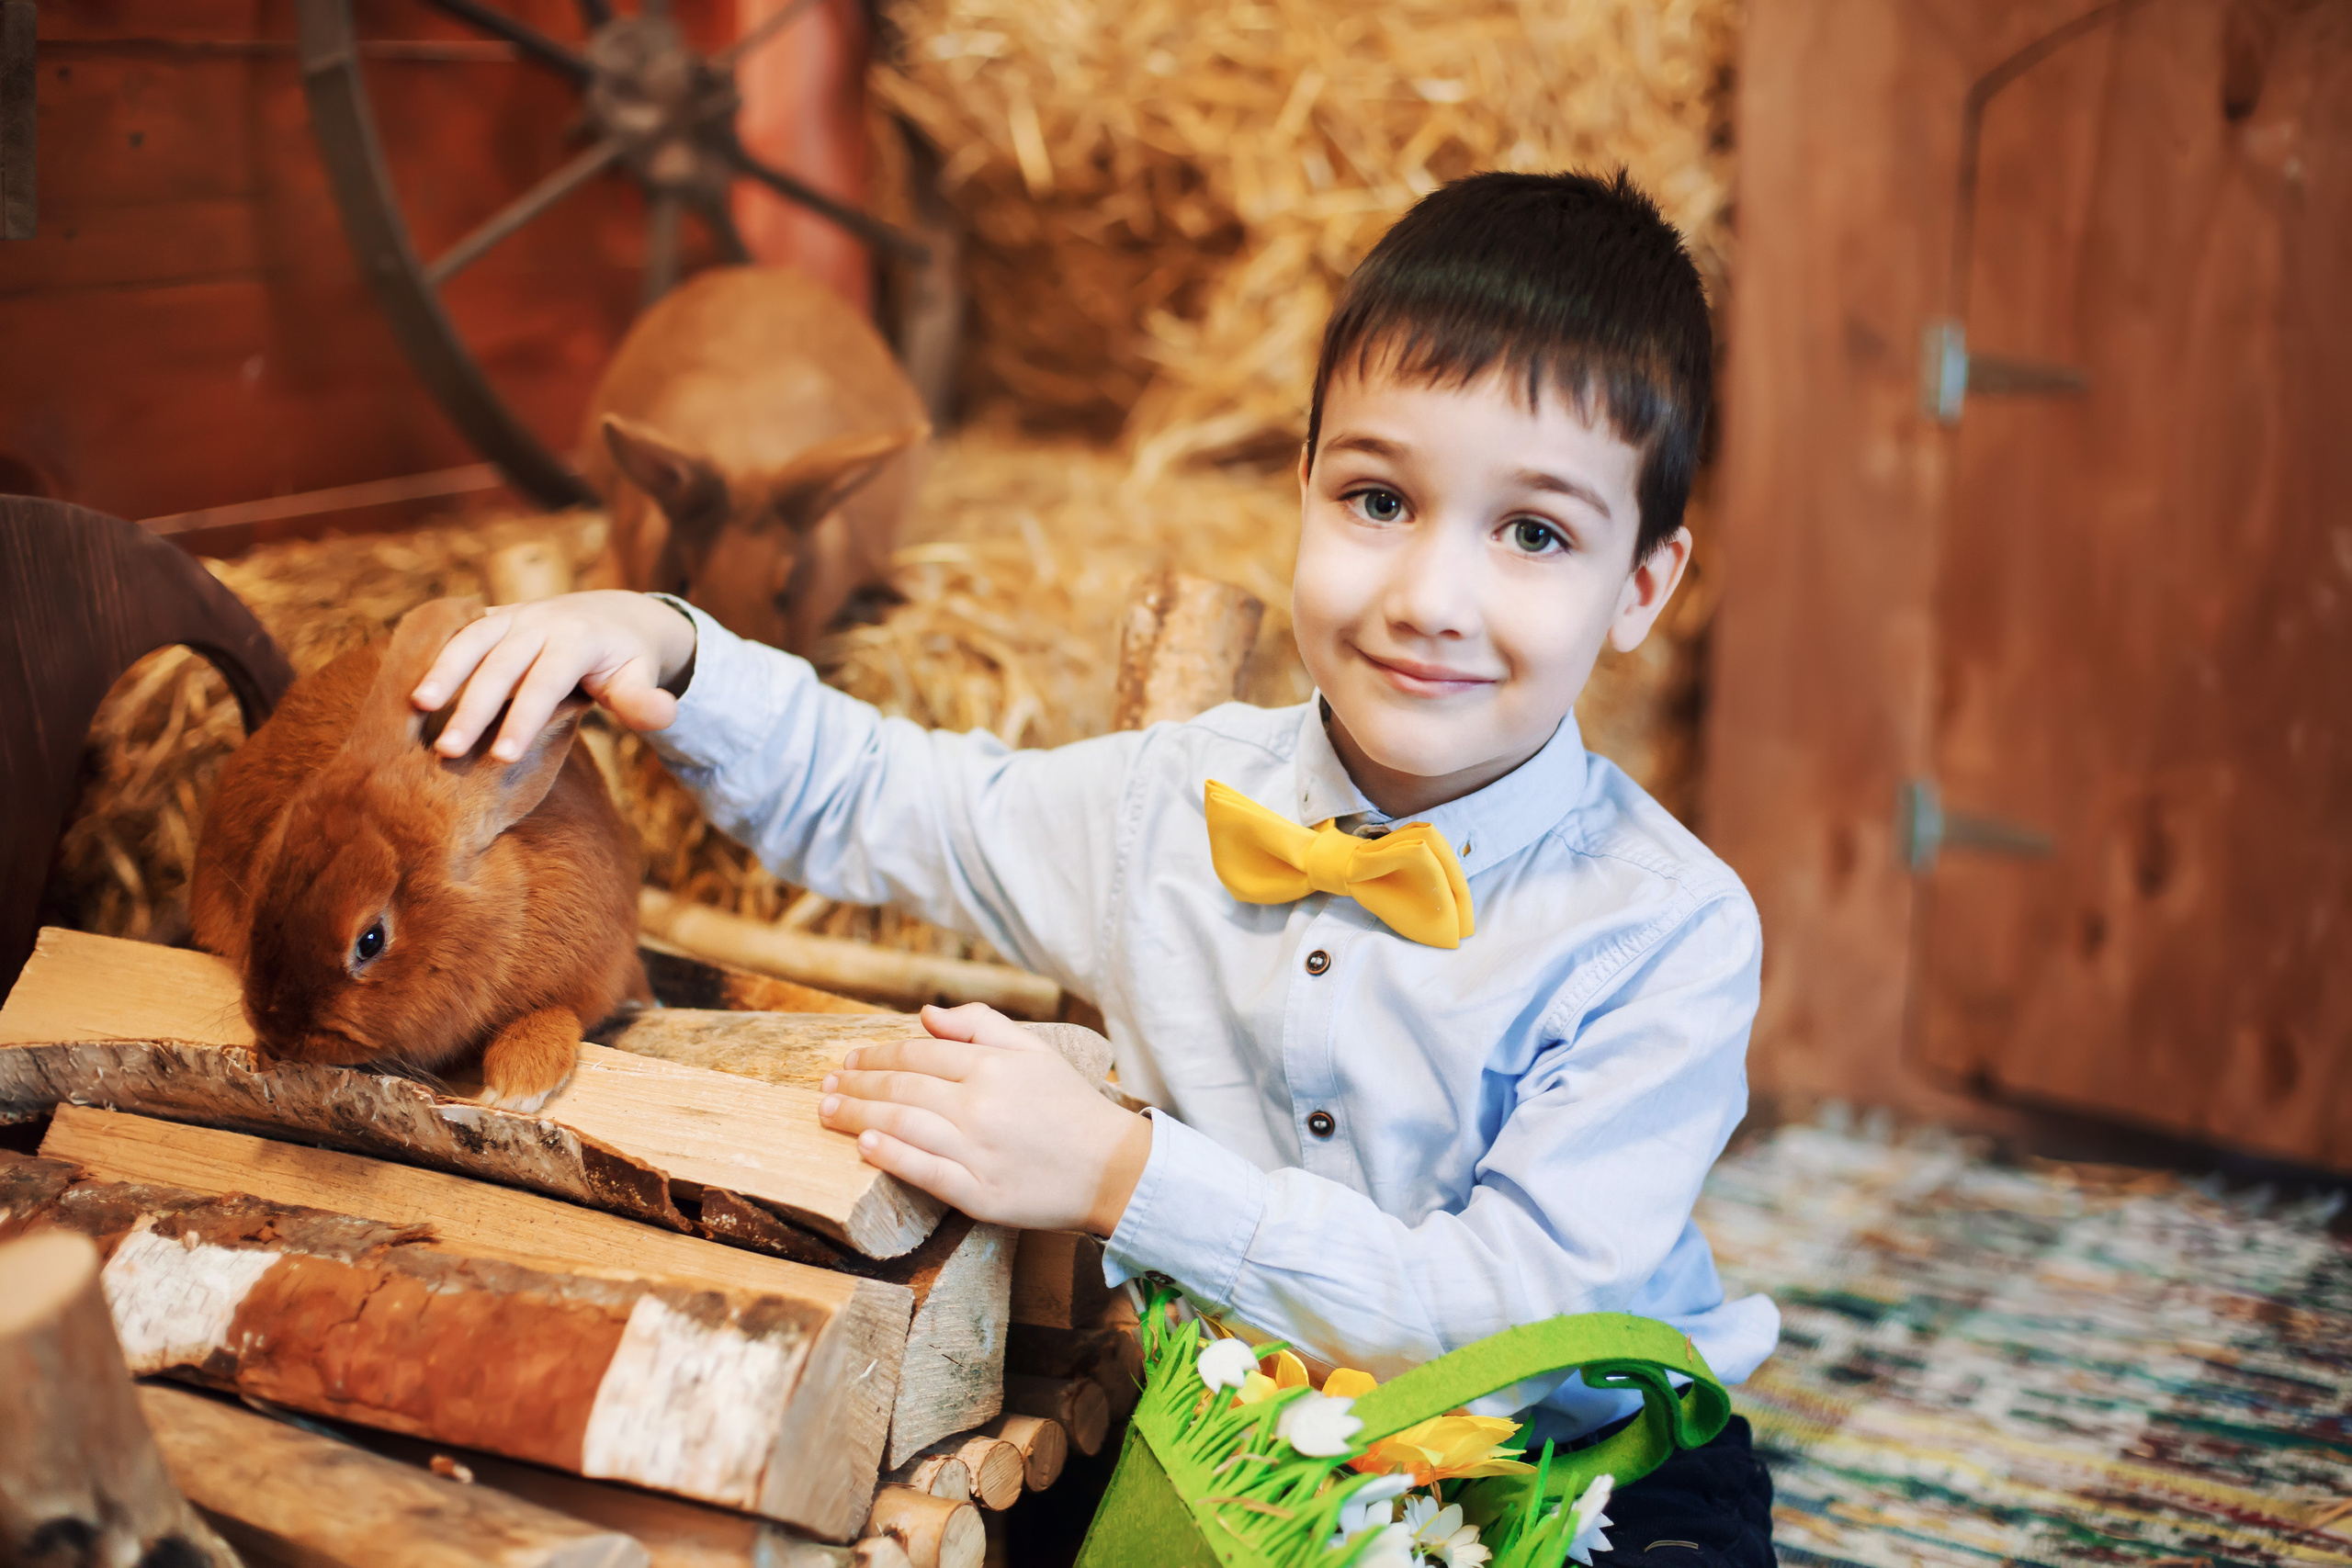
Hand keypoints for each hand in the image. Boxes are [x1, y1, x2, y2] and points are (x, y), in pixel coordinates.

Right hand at [411, 591, 698, 761]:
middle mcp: (540, 622)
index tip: (502, 757)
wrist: (614, 615)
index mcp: (577, 639)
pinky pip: (459, 632)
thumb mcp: (641, 678)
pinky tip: (408, 685)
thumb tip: (664, 716)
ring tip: (414, 708)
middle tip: (447, 752)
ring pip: (471, 641)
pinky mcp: (492, 618)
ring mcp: (512, 615)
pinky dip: (434, 653)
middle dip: (473, 708)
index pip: (545, 683)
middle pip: (500, 666)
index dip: (524, 719)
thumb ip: (644, 701)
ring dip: (441, 672)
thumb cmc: (626, 661)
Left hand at [820, 1003, 1151, 1236]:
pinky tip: (864, 1147)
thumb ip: (980, 1025)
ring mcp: (978, 1151)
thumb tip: (926, 1014)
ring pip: (902, 1127)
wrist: (1113, 1169)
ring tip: (828, 1113)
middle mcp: (980, 1105)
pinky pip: (924, 1172)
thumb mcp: (1034, 1050)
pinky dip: (890, 1157)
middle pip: (900, 1090)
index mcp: (992, 1066)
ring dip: (857, 1117)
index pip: (918, 1055)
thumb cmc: (1071, 1106)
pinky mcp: (980, 1193)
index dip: (876, 1056)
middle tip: (825, 1087)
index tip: (850, 1060)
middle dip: (855, 1085)